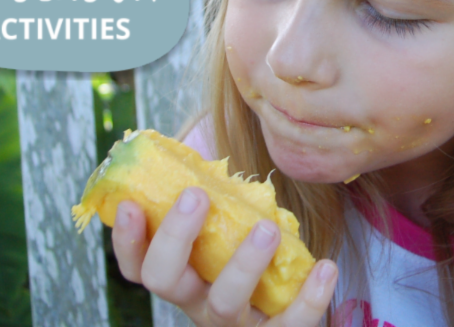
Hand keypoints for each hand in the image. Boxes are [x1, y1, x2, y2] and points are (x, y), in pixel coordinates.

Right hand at [112, 186, 339, 325]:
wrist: (286, 305)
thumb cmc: (247, 250)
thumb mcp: (221, 227)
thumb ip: (206, 195)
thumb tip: (189, 144)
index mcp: (178, 275)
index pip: (137, 265)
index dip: (126, 239)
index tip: (130, 204)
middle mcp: (196, 301)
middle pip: (166, 281)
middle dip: (176, 237)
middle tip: (197, 196)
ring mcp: (233, 322)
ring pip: (225, 302)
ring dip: (243, 263)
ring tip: (268, 228)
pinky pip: (289, 324)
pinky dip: (309, 299)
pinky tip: (326, 267)